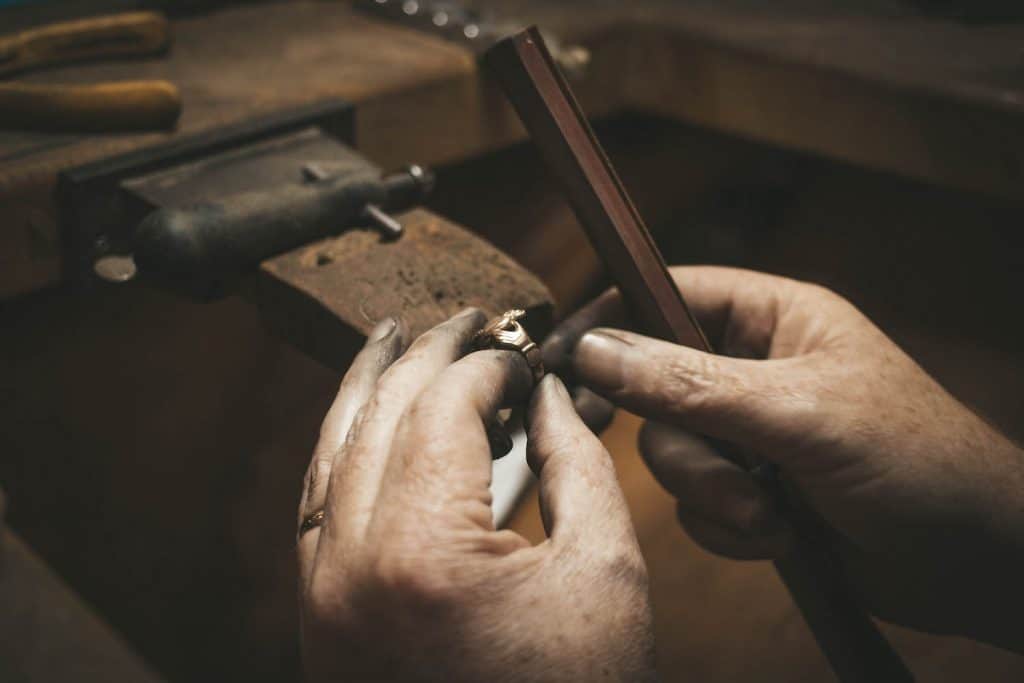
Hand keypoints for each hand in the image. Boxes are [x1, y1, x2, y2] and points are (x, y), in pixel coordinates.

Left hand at [297, 310, 655, 681]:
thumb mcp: (605, 575)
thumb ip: (577, 463)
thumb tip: (548, 394)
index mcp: (421, 556)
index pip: (443, 408)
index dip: (489, 367)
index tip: (523, 355)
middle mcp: (348, 571)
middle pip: (379, 415)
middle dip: (428, 357)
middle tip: (469, 323)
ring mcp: (320, 599)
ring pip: (328, 453)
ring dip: (366, 389)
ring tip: (398, 342)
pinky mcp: (318, 621)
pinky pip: (316, 509)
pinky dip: (343, 451)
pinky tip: (367, 420)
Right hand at [545, 266, 1023, 651]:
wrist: (974, 562)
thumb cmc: (916, 462)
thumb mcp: (797, 413)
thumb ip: (689, 383)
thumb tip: (595, 351)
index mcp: (776, 319)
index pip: (671, 293)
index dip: (616, 317)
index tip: (567, 352)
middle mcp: (756, 370)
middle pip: (658, 388)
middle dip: (690, 445)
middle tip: (734, 475)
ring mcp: (753, 432)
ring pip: (674, 452)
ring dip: (717, 494)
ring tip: (775, 513)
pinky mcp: (756, 489)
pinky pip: (697, 503)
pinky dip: (730, 526)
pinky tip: (784, 535)